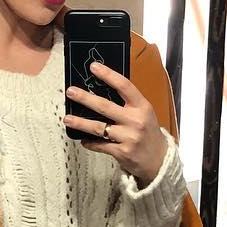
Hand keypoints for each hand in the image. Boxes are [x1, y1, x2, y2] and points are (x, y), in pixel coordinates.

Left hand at [64, 62, 167, 185]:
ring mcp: (128, 137)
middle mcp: (135, 121)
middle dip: (85, 98)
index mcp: (142, 107)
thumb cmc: (148, 132)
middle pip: (105, 106)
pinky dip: (90, 142)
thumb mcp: (144, 113)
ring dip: (80, 123)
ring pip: (99, 127)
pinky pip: (100, 145)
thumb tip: (102, 89)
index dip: (108, 75)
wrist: (159, 159)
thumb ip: (128, 102)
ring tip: (67, 118)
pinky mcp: (122, 152)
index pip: (124, 86)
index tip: (94, 67)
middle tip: (71, 92)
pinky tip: (83, 139)